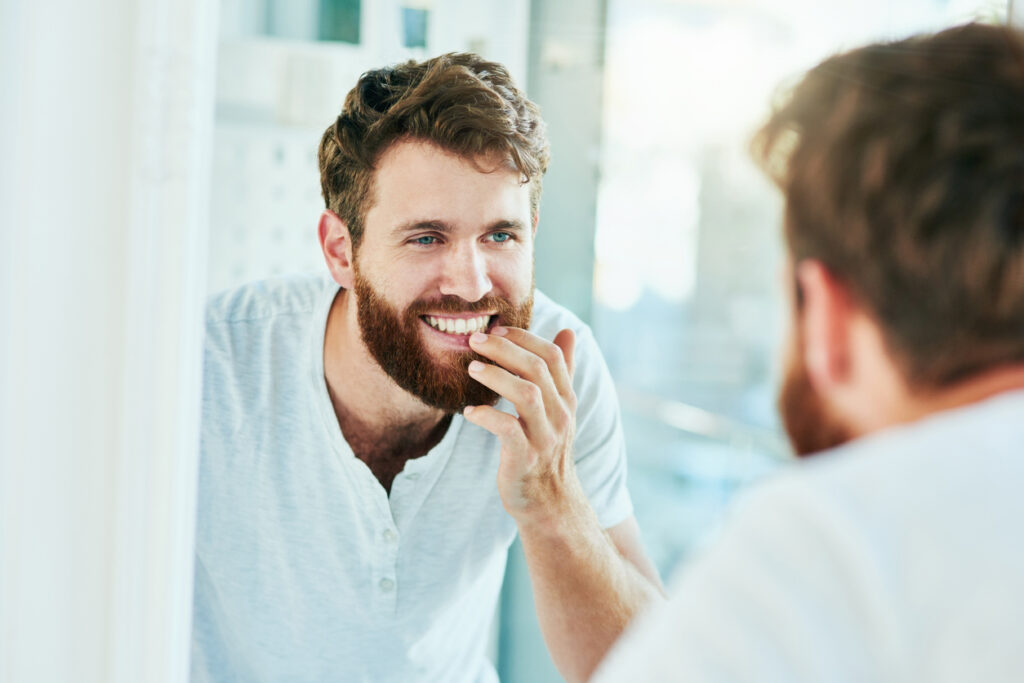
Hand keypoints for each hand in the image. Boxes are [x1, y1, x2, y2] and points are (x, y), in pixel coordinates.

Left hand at [463, 326, 586, 525]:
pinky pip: (507, 430)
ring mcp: (544, 437)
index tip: (496, 330)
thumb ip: (562, 371)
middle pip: (537, 369)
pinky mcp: (525, 458)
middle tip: (475, 341)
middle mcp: (560, 415)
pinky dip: (487, 416)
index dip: (524, 338)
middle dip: (504, 349)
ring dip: (496, 377)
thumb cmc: (546, 449)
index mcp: (566, 399)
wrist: (549, 503)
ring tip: (471, 368)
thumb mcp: (559, 409)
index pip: (552, 356)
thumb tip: (568, 331)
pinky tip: (469, 412)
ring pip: (526, 394)